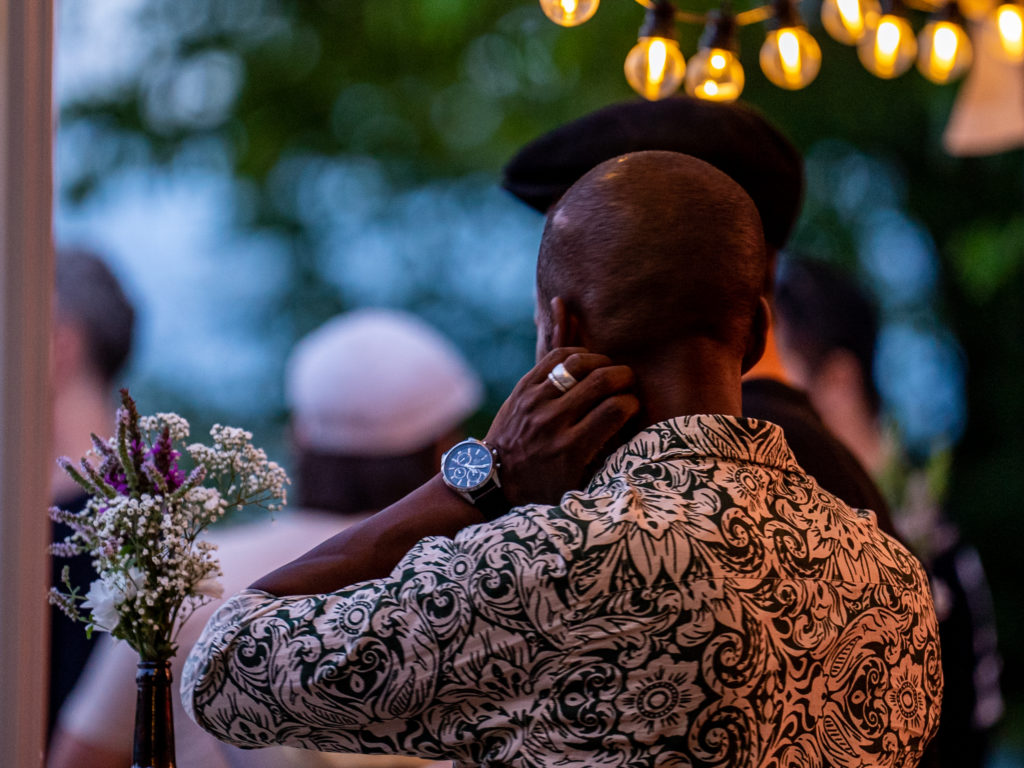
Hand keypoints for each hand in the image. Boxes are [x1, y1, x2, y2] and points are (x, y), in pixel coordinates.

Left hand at [484, 347, 638, 506]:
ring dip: (601, 361)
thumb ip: (604, 464)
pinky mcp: (522, 388)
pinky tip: (585, 362)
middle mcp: (553, 421)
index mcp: (570, 448)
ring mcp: (535, 402)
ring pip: (577, 364)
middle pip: (600, 381)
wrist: (493, 478)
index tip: (633, 406)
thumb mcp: (576, 487)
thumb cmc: (542, 487)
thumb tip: (636, 437)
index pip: (615, 410)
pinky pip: (553, 358)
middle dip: (624, 377)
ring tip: (608, 369)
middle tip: (629, 382)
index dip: (632, 403)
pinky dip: (575, 354)